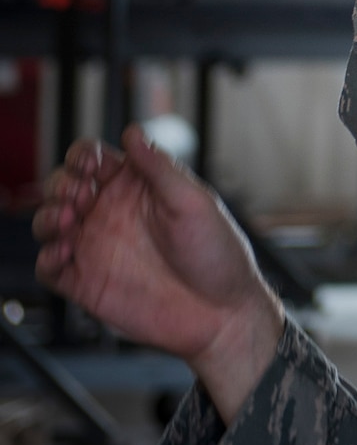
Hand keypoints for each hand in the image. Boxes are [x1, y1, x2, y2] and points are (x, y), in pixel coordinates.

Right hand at [34, 128, 282, 422]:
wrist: (221, 312)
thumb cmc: (218, 255)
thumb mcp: (194, 203)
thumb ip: (160, 169)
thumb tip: (134, 132)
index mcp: (139, 189)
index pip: (95, 160)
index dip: (83, 155)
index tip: (89, 164)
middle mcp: (113, 214)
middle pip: (65, 187)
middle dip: (61, 184)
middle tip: (79, 196)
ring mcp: (98, 248)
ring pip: (50, 223)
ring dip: (47, 216)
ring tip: (67, 221)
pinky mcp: (87, 283)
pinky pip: (50, 267)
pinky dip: (47, 257)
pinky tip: (63, 253)